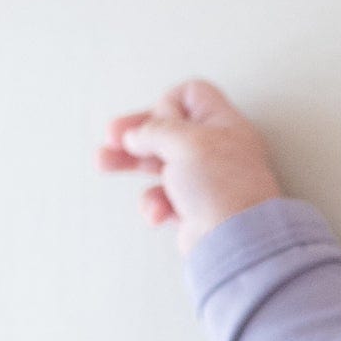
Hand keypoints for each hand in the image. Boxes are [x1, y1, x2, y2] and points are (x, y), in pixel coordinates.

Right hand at [95, 78, 285, 252]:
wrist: (237, 244)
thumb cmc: (223, 189)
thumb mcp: (184, 140)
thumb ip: (155, 129)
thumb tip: (135, 135)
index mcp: (223, 125)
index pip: (191, 96)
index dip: (167, 103)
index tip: (156, 120)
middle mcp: (216, 151)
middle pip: (166, 130)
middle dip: (134, 133)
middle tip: (110, 139)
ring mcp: (204, 182)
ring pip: (159, 163)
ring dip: (131, 163)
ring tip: (103, 163)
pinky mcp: (194, 211)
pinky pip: (164, 199)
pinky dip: (156, 204)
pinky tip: (159, 211)